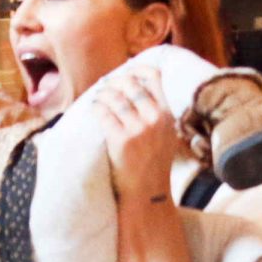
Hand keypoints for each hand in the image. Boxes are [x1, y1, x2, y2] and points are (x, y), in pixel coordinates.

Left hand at [93, 66, 178, 198]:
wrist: (148, 193)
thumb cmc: (154, 164)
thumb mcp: (166, 135)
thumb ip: (157, 112)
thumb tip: (137, 86)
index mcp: (167, 114)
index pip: (154, 77)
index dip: (137, 69)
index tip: (127, 70)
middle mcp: (155, 119)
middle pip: (130, 85)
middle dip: (114, 82)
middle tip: (105, 85)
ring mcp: (138, 130)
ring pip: (115, 98)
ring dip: (102, 94)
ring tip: (98, 97)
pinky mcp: (121, 140)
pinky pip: (104, 114)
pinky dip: (96, 108)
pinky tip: (94, 109)